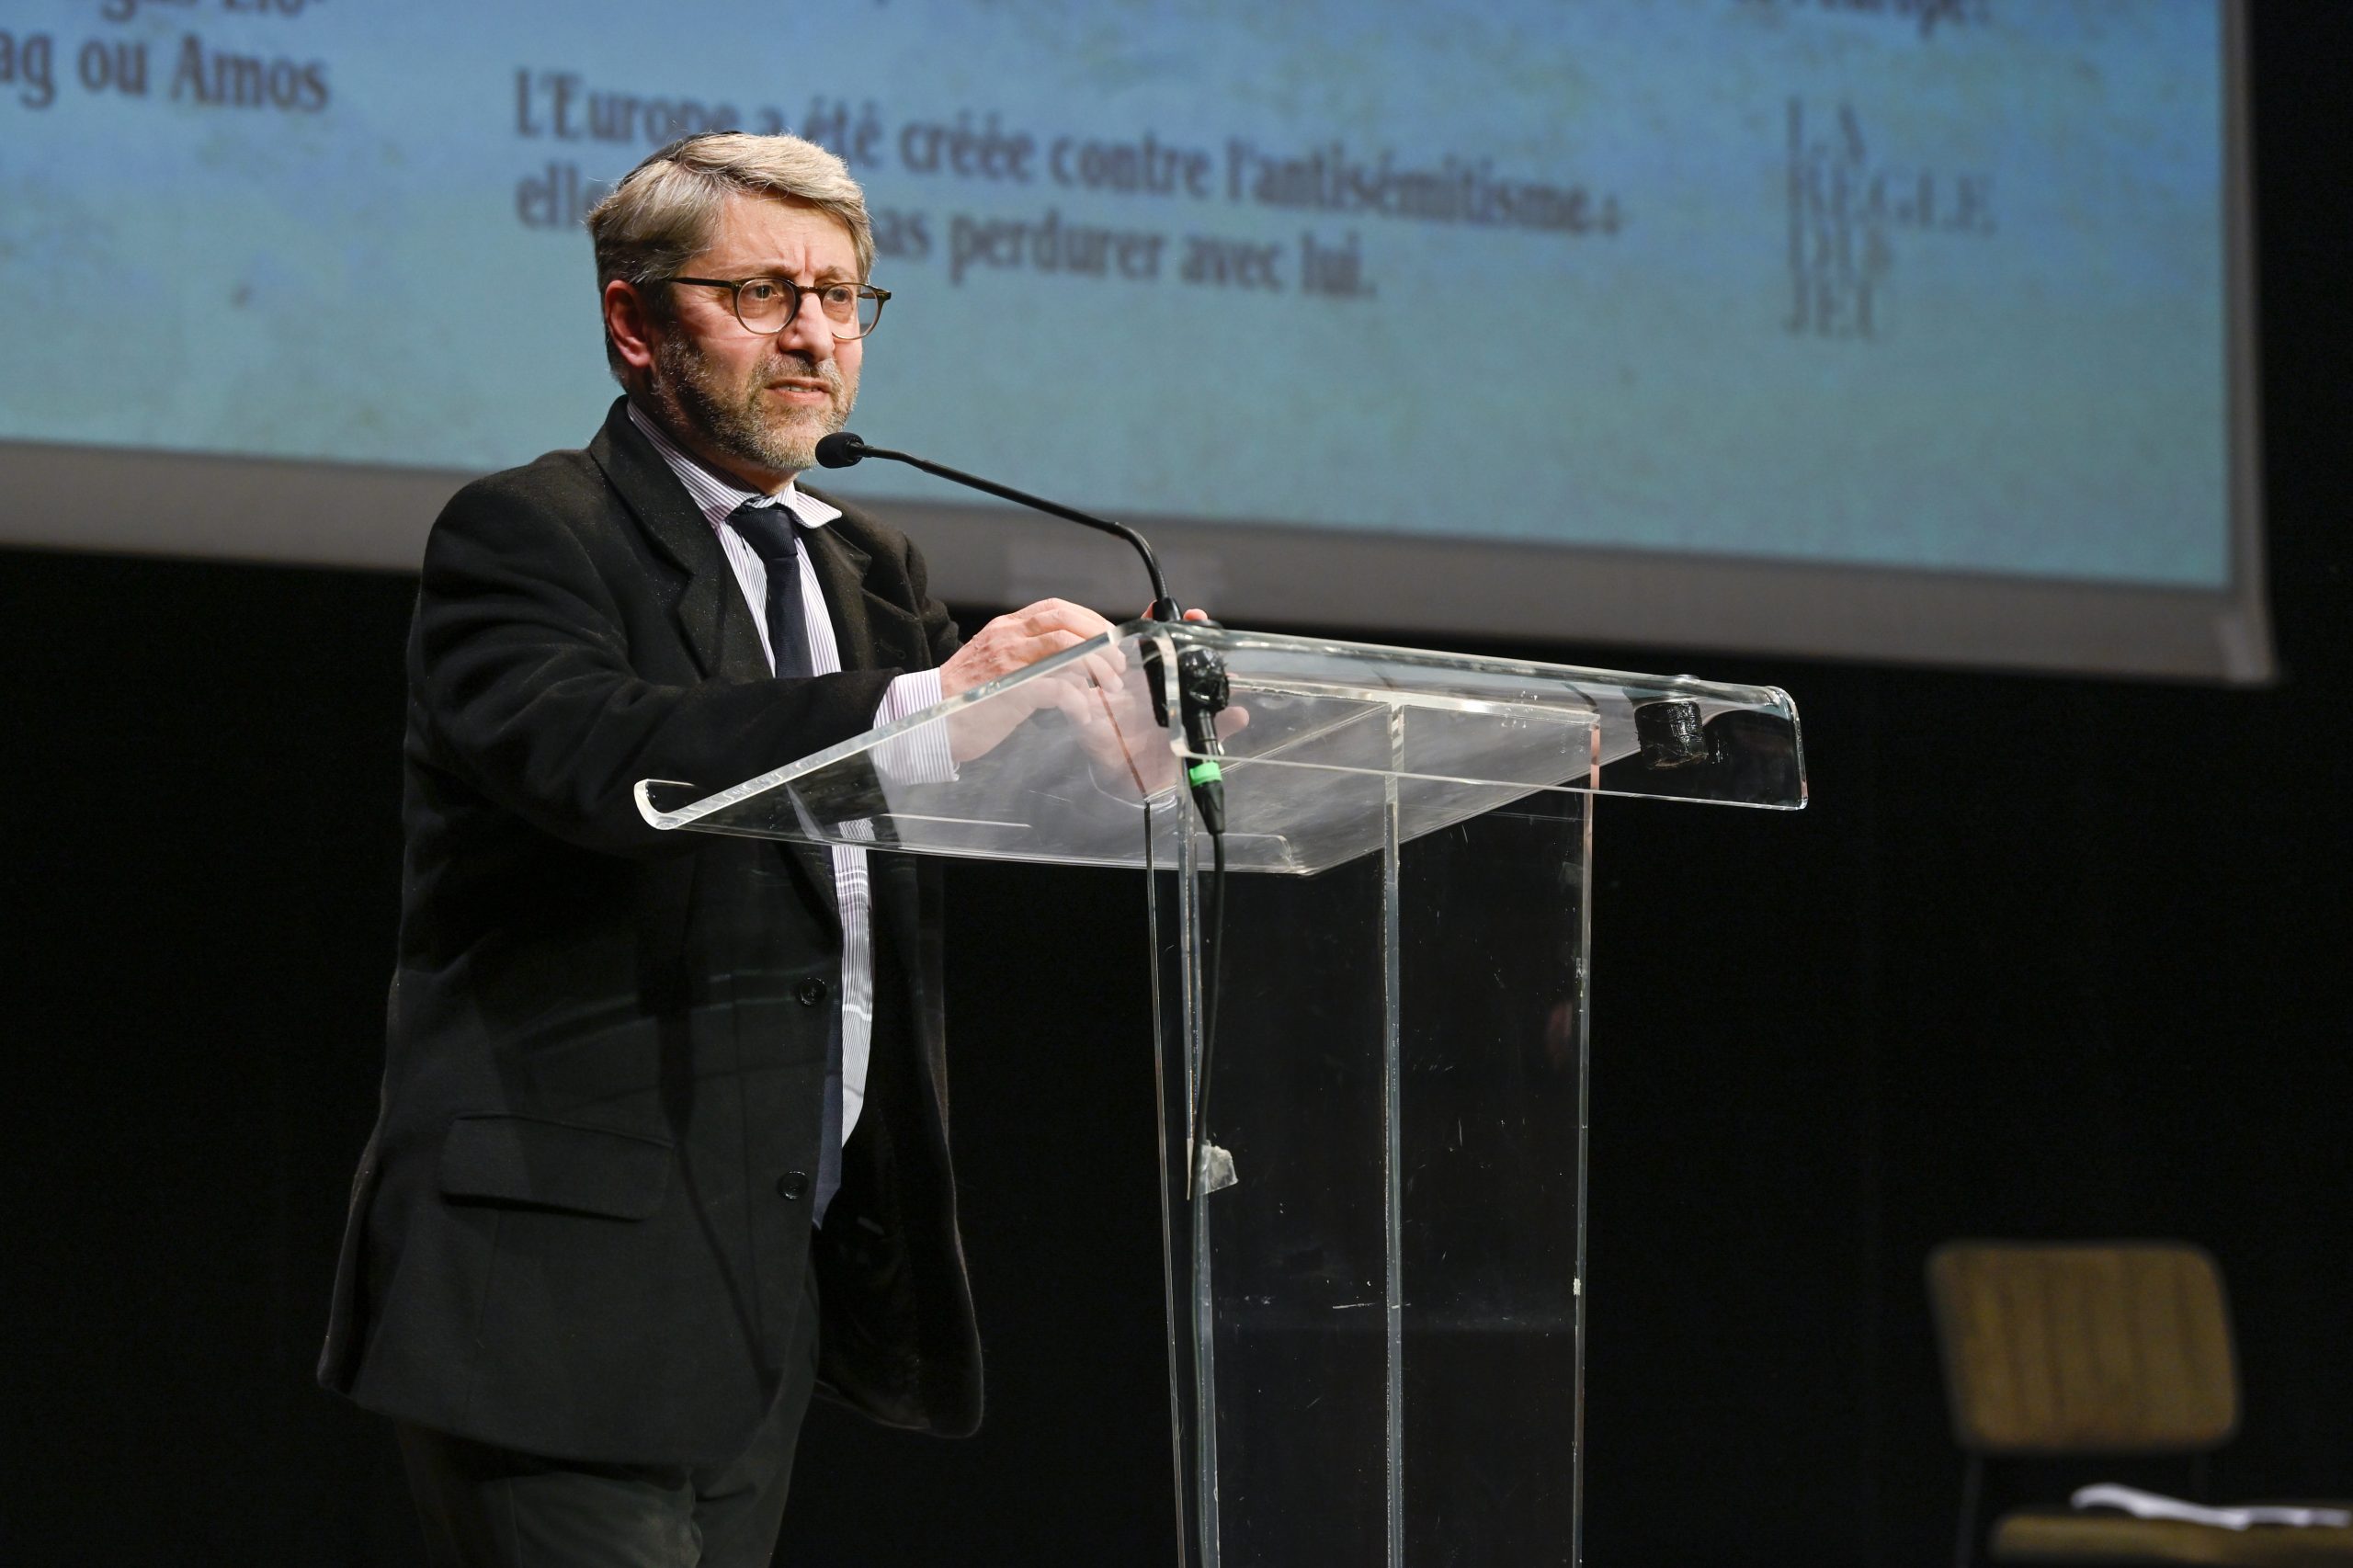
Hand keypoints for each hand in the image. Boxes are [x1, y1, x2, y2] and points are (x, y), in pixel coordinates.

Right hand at [940, 598, 1121, 761]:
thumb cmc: (965, 698)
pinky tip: (1083, 715)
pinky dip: (1079, 702)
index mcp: (1006, 628)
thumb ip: (1030, 657)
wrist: (926, 720)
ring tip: (1109, 689)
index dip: (1091, 621)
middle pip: (1068, 624)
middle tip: (1118, 668)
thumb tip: (1072, 664)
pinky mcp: (1010, 692)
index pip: (1057, 608)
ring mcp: (1008, 663)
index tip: (1110, 641)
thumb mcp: (998, 665)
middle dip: (1101, 643)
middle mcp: (1008, 638)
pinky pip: (1059, 689)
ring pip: (1068, 650)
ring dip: (1098, 669)